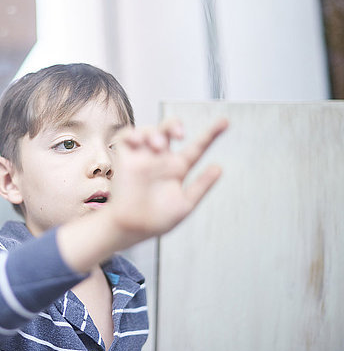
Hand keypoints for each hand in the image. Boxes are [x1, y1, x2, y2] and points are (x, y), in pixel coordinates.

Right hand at [108, 117, 228, 246]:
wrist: (132, 227)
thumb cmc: (157, 220)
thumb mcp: (185, 204)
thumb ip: (201, 185)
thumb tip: (218, 168)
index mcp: (177, 168)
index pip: (196, 147)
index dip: (211, 134)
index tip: (225, 123)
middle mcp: (161, 160)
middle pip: (169, 130)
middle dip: (174, 125)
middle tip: (180, 135)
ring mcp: (143, 157)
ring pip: (150, 130)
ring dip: (155, 132)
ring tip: (158, 146)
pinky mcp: (126, 158)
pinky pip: (126, 136)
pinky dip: (133, 133)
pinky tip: (139, 142)